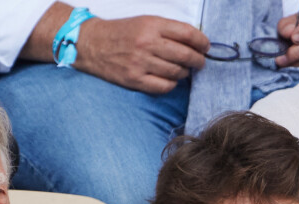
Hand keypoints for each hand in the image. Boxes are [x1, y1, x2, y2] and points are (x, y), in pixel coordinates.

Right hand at [75, 15, 209, 93]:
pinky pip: (165, 86)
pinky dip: (172, 84)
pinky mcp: (136, 80)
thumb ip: (168, 30)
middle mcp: (147, 43)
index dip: (201, 42)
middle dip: (198, 60)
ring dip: (184, 73)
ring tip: (183, 70)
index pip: (186, 33)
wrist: (92, 44)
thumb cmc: (122, 33)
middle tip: (200, 63)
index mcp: (151, 25)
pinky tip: (170, 79)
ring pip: (177, 72)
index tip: (206, 47)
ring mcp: (141, 63)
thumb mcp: (145, 22)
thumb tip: (194, 41)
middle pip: (185, 55)